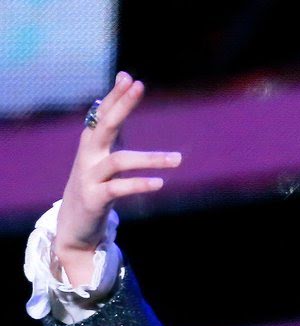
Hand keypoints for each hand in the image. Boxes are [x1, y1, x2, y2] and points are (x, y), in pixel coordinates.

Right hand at [54, 71, 181, 264]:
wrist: (74, 225)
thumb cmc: (95, 185)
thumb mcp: (102, 155)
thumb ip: (112, 127)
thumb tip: (119, 92)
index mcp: (92, 144)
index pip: (102, 113)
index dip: (115, 96)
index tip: (130, 78)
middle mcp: (88, 156)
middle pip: (104, 125)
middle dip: (121, 105)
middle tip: (139, 86)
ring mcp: (89, 177)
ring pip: (120, 161)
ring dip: (150, 159)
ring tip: (177, 160)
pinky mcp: (94, 199)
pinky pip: (119, 189)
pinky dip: (139, 184)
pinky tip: (159, 183)